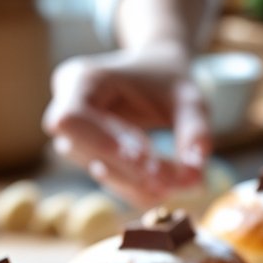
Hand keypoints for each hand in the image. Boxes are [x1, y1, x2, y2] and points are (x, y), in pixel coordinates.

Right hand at [43, 45, 209, 207]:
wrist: (160, 74)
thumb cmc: (170, 81)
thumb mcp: (188, 98)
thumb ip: (194, 131)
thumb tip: (194, 178)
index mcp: (82, 80)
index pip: (72, 119)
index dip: (102, 142)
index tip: (143, 157)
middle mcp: (67, 108)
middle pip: (80, 149)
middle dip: (124, 167)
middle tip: (169, 178)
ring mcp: (76, 136)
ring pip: (96, 169)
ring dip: (134, 181)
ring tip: (173, 181)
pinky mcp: (91, 157)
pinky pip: (111, 180)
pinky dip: (138, 188)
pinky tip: (165, 188)